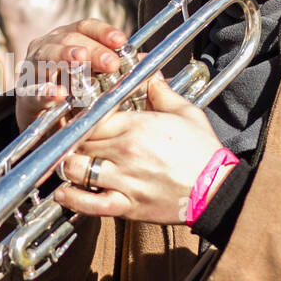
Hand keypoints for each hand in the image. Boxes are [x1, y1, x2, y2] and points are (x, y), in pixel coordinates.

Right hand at [15, 19, 129, 129]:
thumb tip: (146, 61)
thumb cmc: (71, 95)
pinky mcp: (24, 97)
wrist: (41, 123)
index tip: (121, 41)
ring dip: (64, 57)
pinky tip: (58, 93)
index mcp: (66, 39)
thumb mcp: (95, 78)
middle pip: (69, 39)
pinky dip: (45, 92)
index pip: (85, 27)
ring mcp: (32, 70)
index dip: (103, 32)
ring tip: (79, 60)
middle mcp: (47, 48)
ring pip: (47, 56)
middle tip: (110, 62)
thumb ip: (117, 69)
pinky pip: (33, 92)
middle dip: (92, 50)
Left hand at [53, 76, 230, 224]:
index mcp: (136, 125)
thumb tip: (150, 75)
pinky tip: (64, 192)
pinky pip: (90, 203)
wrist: (217, 189)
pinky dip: (72, 198)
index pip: (92, 115)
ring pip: (77, 168)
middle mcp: (125, 150)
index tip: (74, 117)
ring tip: (68, 162)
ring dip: (68, 165)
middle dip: (70, 138)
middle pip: (79, 140)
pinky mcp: (127, 205)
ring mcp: (123, 179)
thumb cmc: (203, 151)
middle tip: (66, 139)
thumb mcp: (186, 113)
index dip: (79, 115)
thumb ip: (161, 92)